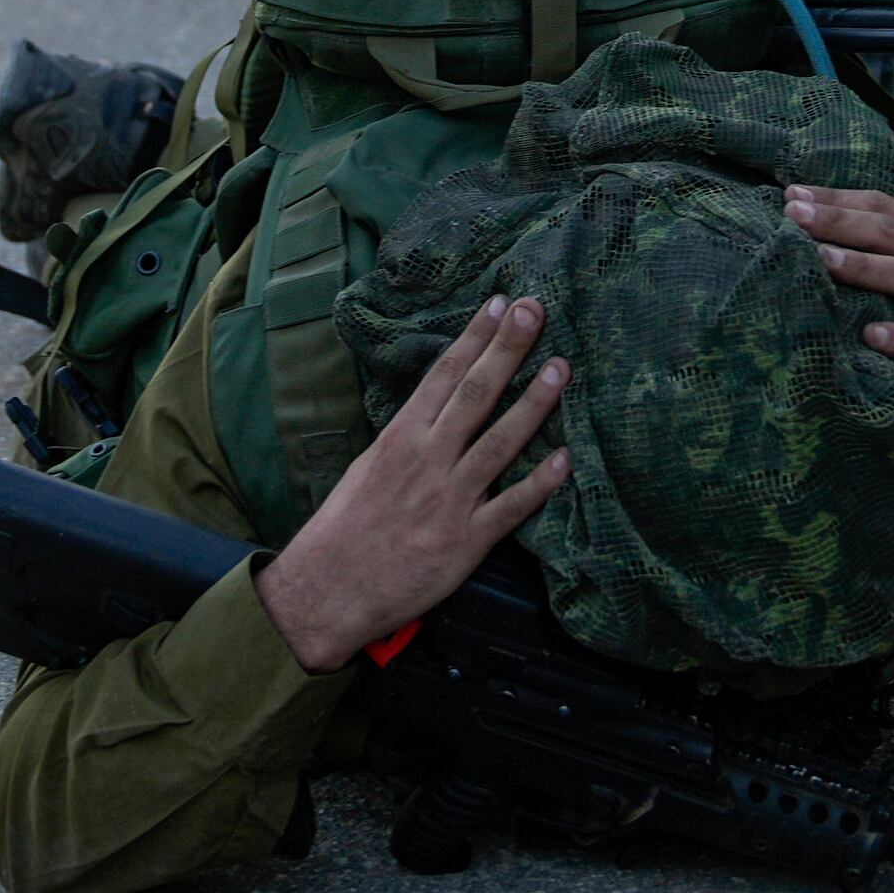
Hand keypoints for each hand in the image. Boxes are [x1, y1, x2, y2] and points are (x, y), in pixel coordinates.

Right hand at [255, 295, 569, 673]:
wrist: (327, 590)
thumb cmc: (344, 529)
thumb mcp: (368, 468)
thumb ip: (406, 438)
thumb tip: (435, 408)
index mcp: (399, 438)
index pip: (442, 375)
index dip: (473, 337)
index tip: (497, 302)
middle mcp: (426, 460)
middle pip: (474, 393)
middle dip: (507, 348)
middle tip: (534, 309)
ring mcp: (449, 499)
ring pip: (499, 442)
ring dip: (533, 403)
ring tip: (561, 369)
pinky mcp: (465, 541)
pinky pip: (510, 507)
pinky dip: (539, 483)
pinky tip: (566, 459)